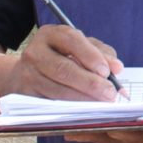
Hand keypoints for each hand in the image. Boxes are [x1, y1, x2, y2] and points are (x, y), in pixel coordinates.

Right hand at [2, 25, 123, 101]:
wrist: (27, 71)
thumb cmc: (62, 55)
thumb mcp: (82, 46)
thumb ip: (101, 53)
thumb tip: (117, 68)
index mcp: (52, 34)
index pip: (72, 41)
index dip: (91, 56)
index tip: (107, 72)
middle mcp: (36, 52)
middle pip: (64, 69)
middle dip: (90, 83)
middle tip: (110, 93)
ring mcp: (28, 73)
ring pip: (57, 89)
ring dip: (83, 98)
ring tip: (102, 101)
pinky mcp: (25, 93)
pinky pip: (50, 102)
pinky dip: (70, 106)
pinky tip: (85, 107)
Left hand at [66, 122, 142, 142]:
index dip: (137, 133)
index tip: (119, 129)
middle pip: (132, 140)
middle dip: (106, 134)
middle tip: (77, 128)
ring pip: (127, 140)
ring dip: (102, 134)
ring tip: (74, 128)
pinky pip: (132, 136)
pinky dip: (113, 132)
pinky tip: (96, 128)